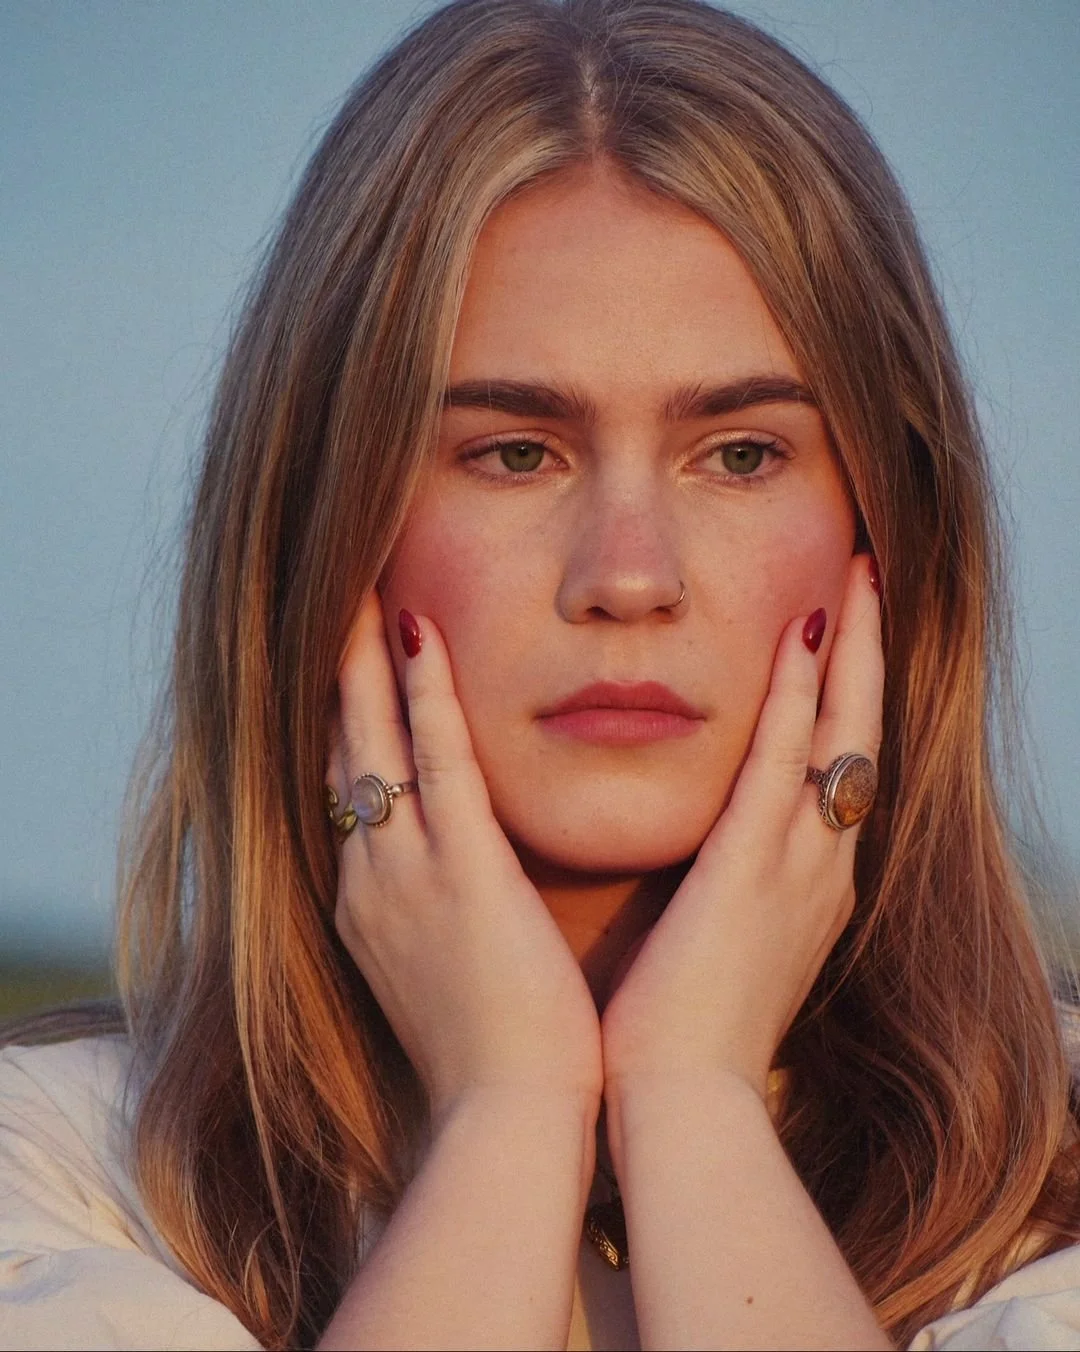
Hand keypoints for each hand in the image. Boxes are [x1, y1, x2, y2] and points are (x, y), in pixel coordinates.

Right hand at [328, 593, 602, 1125]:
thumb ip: (446, 919)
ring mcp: (405, 874)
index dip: (349, 730)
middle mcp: (371, 880)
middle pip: (344, 755)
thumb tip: (466, 889)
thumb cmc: (497, 1058)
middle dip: (340, 681)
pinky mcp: (460, 872)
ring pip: (374, 743)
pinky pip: (435, 761)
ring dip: (365, 664)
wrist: (508, 1121)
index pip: (353, 796)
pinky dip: (424, 693)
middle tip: (340, 610)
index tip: (356, 676)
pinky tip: (418, 633)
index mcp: (371, 907)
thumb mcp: (450, 977)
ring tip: (362, 594)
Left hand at [600, 554, 882, 1099]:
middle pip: (854, 738)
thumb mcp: (714, 947)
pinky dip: (800, 696)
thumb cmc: (680, 1035)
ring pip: (837, 735)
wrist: (678, 1105)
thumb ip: (718, 894)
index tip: (836, 636)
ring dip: (849, 652)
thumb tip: (698, 861)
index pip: (830, 772)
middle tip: (867, 581)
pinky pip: (785, 764)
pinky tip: (804, 632)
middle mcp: (818, 869)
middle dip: (863, 657)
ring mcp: (797, 868)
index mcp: (802, 887)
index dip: (841, 700)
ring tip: (856, 577)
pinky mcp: (754, 872)